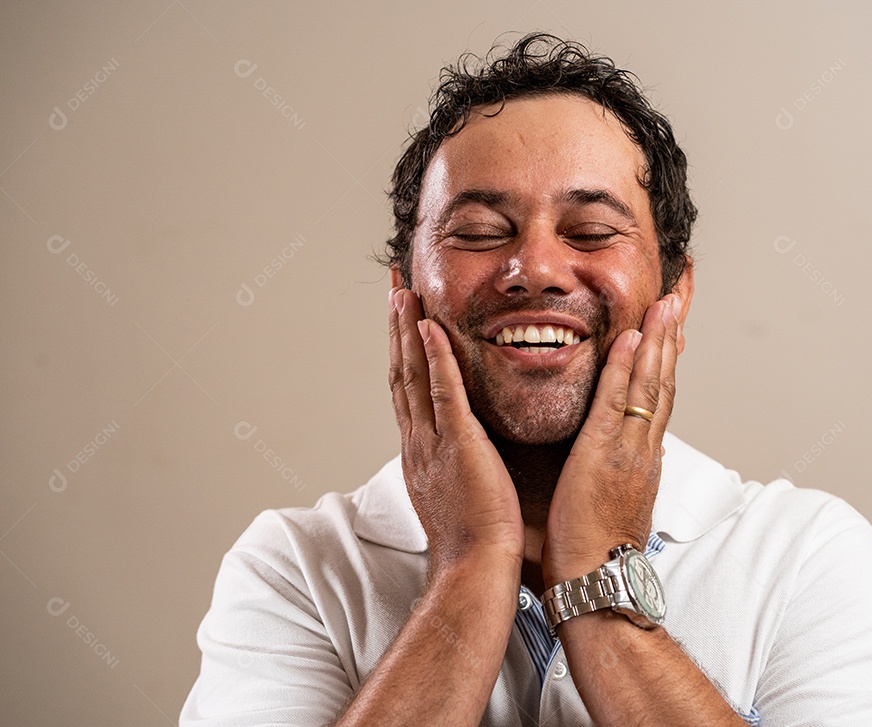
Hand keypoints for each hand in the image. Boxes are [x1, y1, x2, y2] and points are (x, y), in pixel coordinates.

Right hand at [388, 287, 523, 570]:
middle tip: (394, 288)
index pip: (406, 391)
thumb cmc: (474, 542)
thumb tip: (464, 450)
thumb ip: (456, 464)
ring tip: (403, 292)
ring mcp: (433, 442)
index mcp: (420, 452)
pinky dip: (436, 357)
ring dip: (407, 330)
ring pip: (414, 375)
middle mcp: (418, 442)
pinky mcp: (458, 445)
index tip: (401, 318)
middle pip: (401, 373)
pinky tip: (431, 326)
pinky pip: (443, 392)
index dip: (402, 351)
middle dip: (396, 328)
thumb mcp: (457, 493)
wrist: (474, 570)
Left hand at [542, 294, 682, 583]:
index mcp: (644, 460)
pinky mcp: (603, 454)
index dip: (665, 364)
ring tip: (663, 305)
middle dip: (670, 340)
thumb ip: (621, 477)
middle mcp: (644, 450)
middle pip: (664, 384)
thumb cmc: (597, 552)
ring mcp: (628, 450)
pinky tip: (629, 338)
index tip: (670, 333)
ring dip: (656, 342)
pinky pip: (618, 402)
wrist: (597, 581)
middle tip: (675, 302)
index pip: (660, 401)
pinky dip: (626, 368)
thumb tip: (627, 465)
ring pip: (649, 386)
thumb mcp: (617, 505)